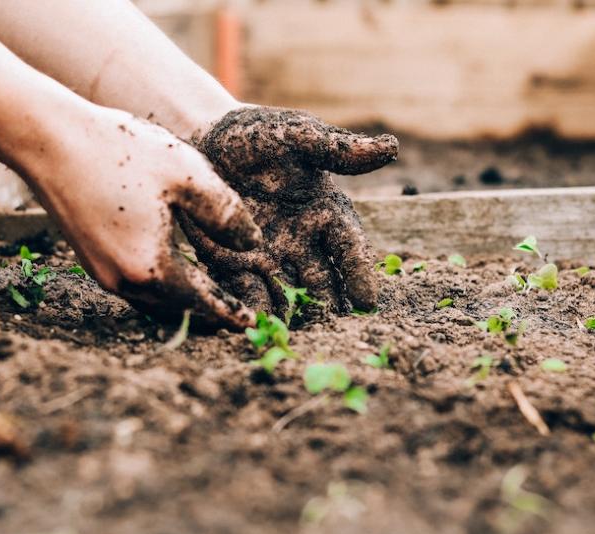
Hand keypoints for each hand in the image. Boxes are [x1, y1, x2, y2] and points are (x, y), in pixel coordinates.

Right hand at [28, 105, 261, 328]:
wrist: (49, 140)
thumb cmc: (120, 151)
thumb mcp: (187, 174)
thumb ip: (226, 214)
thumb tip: (252, 244)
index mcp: (152, 267)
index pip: (202, 302)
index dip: (229, 312)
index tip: (252, 323)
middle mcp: (123, 280)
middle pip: (176, 310)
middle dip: (207, 314)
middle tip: (235, 316)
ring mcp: (102, 272)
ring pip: (152, 301)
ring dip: (181, 304)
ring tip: (208, 299)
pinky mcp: (89, 258)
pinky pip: (134, 286)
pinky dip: (159, 288)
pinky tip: (172, 273)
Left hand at [182, 106, 397, 316]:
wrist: (203, 139)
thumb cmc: (258, 135)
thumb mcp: (297, 136)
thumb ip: (337, 149)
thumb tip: (391, 148)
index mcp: (326, 213)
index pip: (350, 248)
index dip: (360, 273)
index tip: (367, 300)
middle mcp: (303, 243)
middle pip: (323, 282)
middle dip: (330, 307)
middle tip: (335, 332)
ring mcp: (270, 258)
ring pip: (289, 295)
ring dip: (294, 317)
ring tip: (296, 338)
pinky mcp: (235, 266)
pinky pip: (248, 293)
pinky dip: (253, 310)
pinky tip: (255, 326)